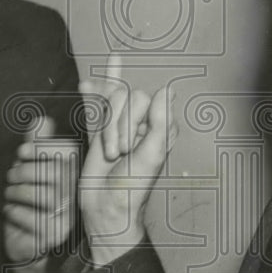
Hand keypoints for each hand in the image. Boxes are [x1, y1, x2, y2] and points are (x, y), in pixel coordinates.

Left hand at [3, 116, 80, 264]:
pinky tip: (9, 210)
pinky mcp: (53, 236)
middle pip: (56, 174)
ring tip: (9, 193)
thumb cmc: (29, 202)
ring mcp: (66, 217)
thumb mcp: (30, 171)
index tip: (21, 152)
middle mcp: (73, 196)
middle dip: (26, 171)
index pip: (67, 156)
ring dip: (18, 192)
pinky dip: (15, 212)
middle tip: (10, 176)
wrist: (25, 242)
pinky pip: (34, 220)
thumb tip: (41, 120)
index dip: (43, 150)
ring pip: (44, 196)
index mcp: (70, 176)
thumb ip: (36, 146)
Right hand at [77, 54, 175, 266]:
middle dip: (116, 127)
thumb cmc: (132, 188)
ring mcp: (124, 124)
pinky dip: (105, 82)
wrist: (106, 208)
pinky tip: (109, 64)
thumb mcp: (150, 157)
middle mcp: (146, 122)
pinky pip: (105, 100)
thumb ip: (160, 123)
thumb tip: (167, 90)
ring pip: (111, 100)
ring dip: (106, 127)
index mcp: (162, 127)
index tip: (127, 149)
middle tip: (118, 155)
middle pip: (125, 97)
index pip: (143, 100)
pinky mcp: (104, 130)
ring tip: (109, 153)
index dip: (129, 121)